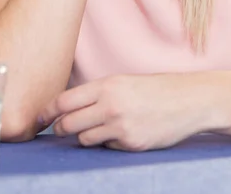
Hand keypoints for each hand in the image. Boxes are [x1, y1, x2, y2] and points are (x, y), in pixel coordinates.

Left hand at [39, 74, 211, 151]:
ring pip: (83, 139)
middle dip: (63, 128)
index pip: (63, 102)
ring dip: (86, 136)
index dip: (47, 112)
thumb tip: (68, 109)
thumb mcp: (125, 82)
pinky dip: (109, 143)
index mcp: (107, 85)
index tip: (40, 118)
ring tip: (104, 126)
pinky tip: (125, 132)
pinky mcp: (131, 144)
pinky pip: (106, 147)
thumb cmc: (157, 89)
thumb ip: (98, 94)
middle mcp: (110, 105)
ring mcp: (120, 127)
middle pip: (67, 124)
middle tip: (66, 128)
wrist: (190, 100)